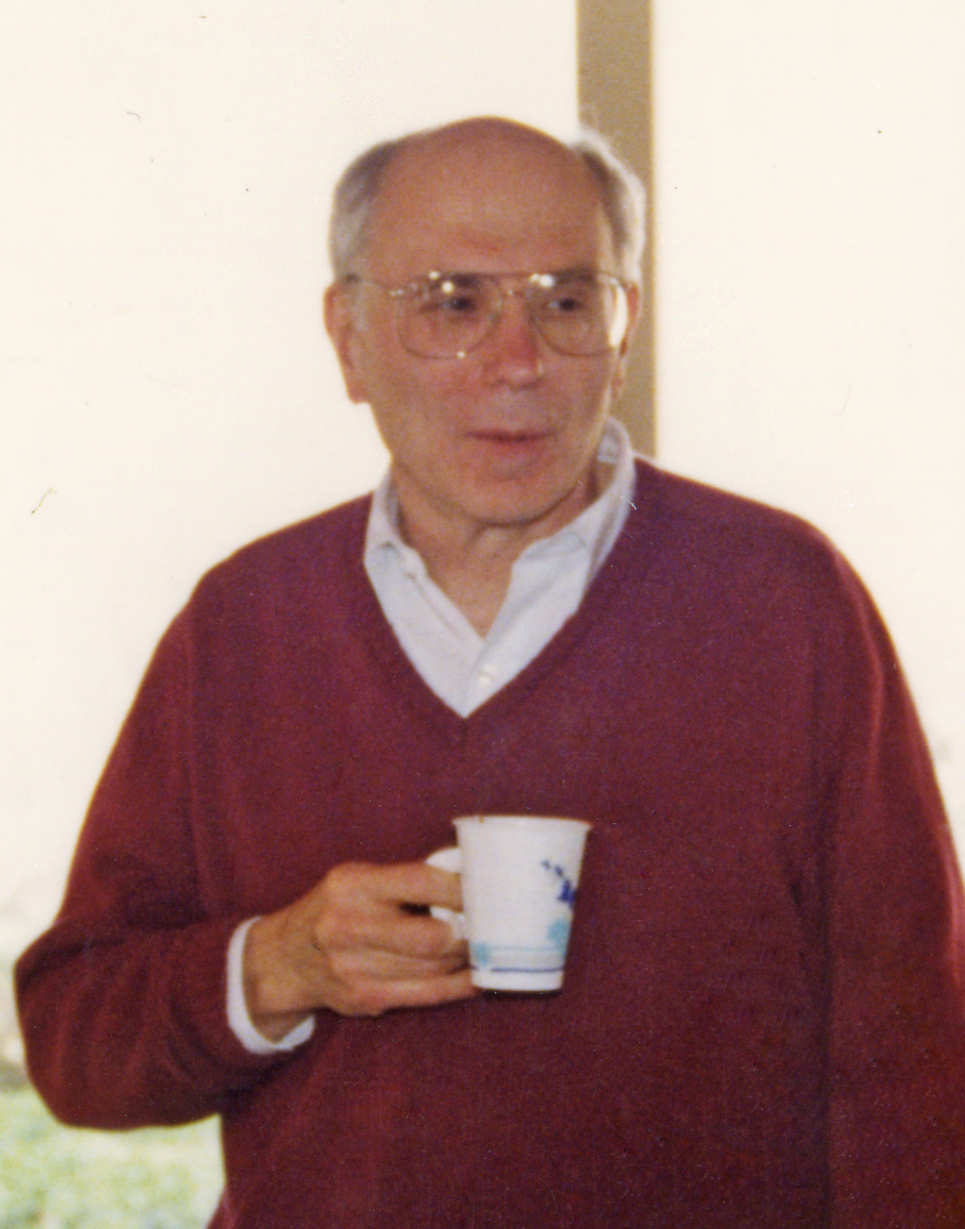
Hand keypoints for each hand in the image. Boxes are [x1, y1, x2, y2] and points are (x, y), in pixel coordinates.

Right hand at [242, 860, 472, 1040]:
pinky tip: (476, 976)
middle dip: (468, 933)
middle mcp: (348, 926)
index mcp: (351, 885)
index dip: (460, 889)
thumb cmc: (338, 907)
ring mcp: (354, 969)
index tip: (485, 890)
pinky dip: (458, 986)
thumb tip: (469, 876)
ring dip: (467, 959)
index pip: (420, 882)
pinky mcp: (364, 999)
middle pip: (431, 937)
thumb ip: (406, 879)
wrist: (287, 956)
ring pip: (434, 969)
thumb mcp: (358, 878)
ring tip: (484, 947)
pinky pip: (426, 995)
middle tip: (489, 926)